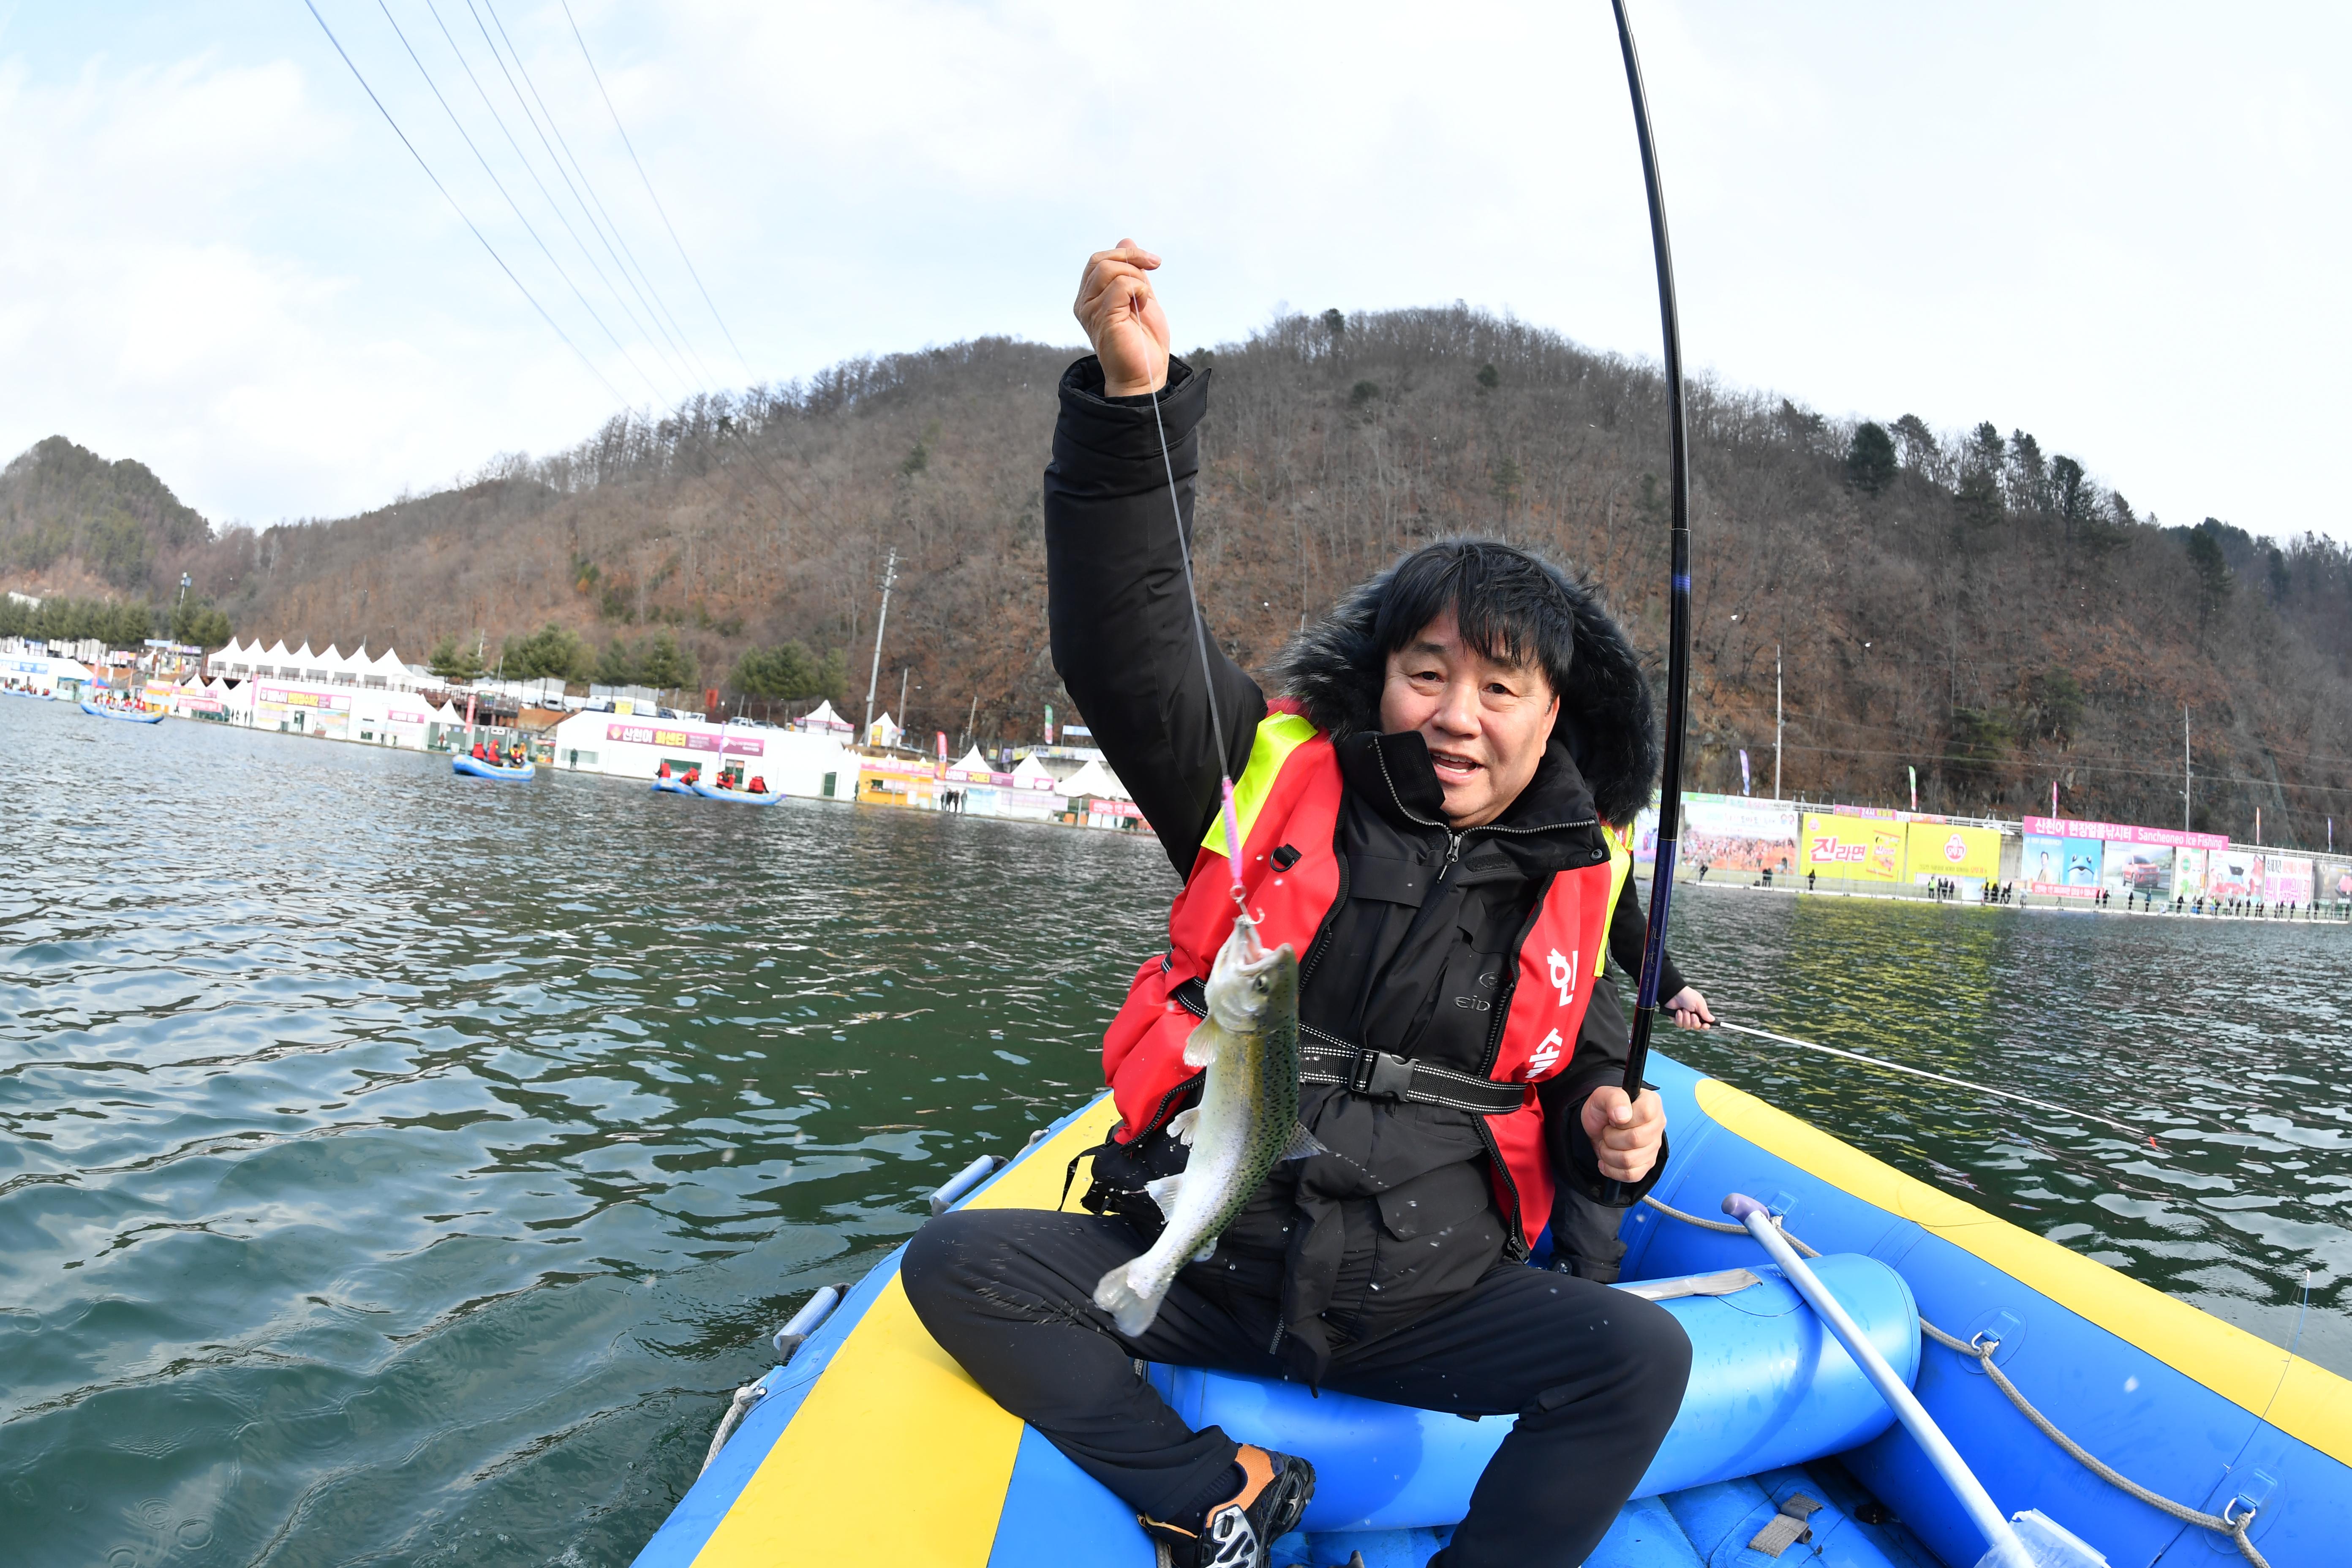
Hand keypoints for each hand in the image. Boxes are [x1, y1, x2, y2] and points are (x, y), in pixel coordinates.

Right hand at [1074, 239, 1169, 395]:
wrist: (1145, 375)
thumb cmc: (1142, 342)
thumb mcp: (1141, 297)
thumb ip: (1132, 272)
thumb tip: (1126, 241)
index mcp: (1090, 297)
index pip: (1098, 260)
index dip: (1125, 253)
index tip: (1153, 262)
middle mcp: (1085, 303)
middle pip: (1100, 260)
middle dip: (1131, 258)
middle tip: (1154, 268)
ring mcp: (1090, 311)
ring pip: (1108, 269)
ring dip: (1135, 276)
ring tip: (1144, 298)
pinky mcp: (1103, 317)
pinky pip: (1120, 286)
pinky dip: (1138, 289)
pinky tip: (1142, 305)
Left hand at [1581, 1086, 1664, 1183]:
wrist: (1597, 1126)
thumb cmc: (1602, 1109)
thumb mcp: (1602, 1095)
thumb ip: (1614, 1098)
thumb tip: (1622, 1115)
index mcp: (1651, 1104)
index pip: (1645, 1114)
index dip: (1623, 1119)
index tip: (1614, 1118)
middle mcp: (1657, 1125)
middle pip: (1635, 1140)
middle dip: (1611, 1137)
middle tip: (1607, 1131)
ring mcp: (1653, 1147)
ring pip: (1629, 1160)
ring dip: (1608, 1153)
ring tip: (1607, 1143)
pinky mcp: (1646, 1165)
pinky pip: (1630, 1175)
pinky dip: (1612, 1169)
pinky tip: (1607, 1160)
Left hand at [1664, 986, 1713, 1028]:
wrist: (1674, 993)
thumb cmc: (1688, 996)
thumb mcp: (1699, 1003)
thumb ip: (1705, 1013)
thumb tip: (1712, 1020)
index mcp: (1700, 1013)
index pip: (1704, 1023)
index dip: (1705, 1026)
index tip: (1705, 1025)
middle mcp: (1692, 1017)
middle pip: (1696, 1027)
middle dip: (1695, 1022)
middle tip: (1693, 1015)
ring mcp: (1684, 1019)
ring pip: (1687, 1027)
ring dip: (1686, 1018)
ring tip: (1684, 1010)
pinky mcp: (1677, 1019)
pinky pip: (1679, 1024)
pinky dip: (1679, 1018)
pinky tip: (1678, 1011)